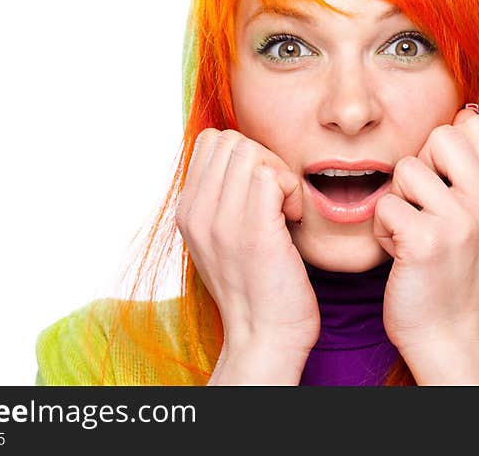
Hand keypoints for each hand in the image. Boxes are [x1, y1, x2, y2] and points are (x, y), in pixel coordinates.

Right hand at [177, 129, 319, 364]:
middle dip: (262, 159)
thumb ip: (222, 198)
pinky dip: (290, 190)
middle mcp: (196, 213)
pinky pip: (271, 175)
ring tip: (283, 210)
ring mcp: (221, 222)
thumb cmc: (256, 286)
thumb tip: (242, 158)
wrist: (265, 337)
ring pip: (250, 151)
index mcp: (187, 211)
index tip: (259, 191)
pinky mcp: (252, 232)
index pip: (210, 142)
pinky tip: (291, 220)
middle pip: (230, 140)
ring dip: (278, 174)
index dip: (243, 155)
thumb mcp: (222, 238)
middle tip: (275, 199)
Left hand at [373, 107, 478, 357]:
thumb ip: (477, 172)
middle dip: (421, 167)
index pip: (473, 124)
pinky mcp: (427, 241)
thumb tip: (464, 111)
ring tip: (411, 232)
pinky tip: (399, 251)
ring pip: (406, 169)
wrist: (448, 333)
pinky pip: (386, 203)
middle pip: (440, 135)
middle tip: (424, 209)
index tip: (444, 185)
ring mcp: (462, 222)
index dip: (447, 147)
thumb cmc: (456, 271)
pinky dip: (382, 229)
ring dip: (398, 201)